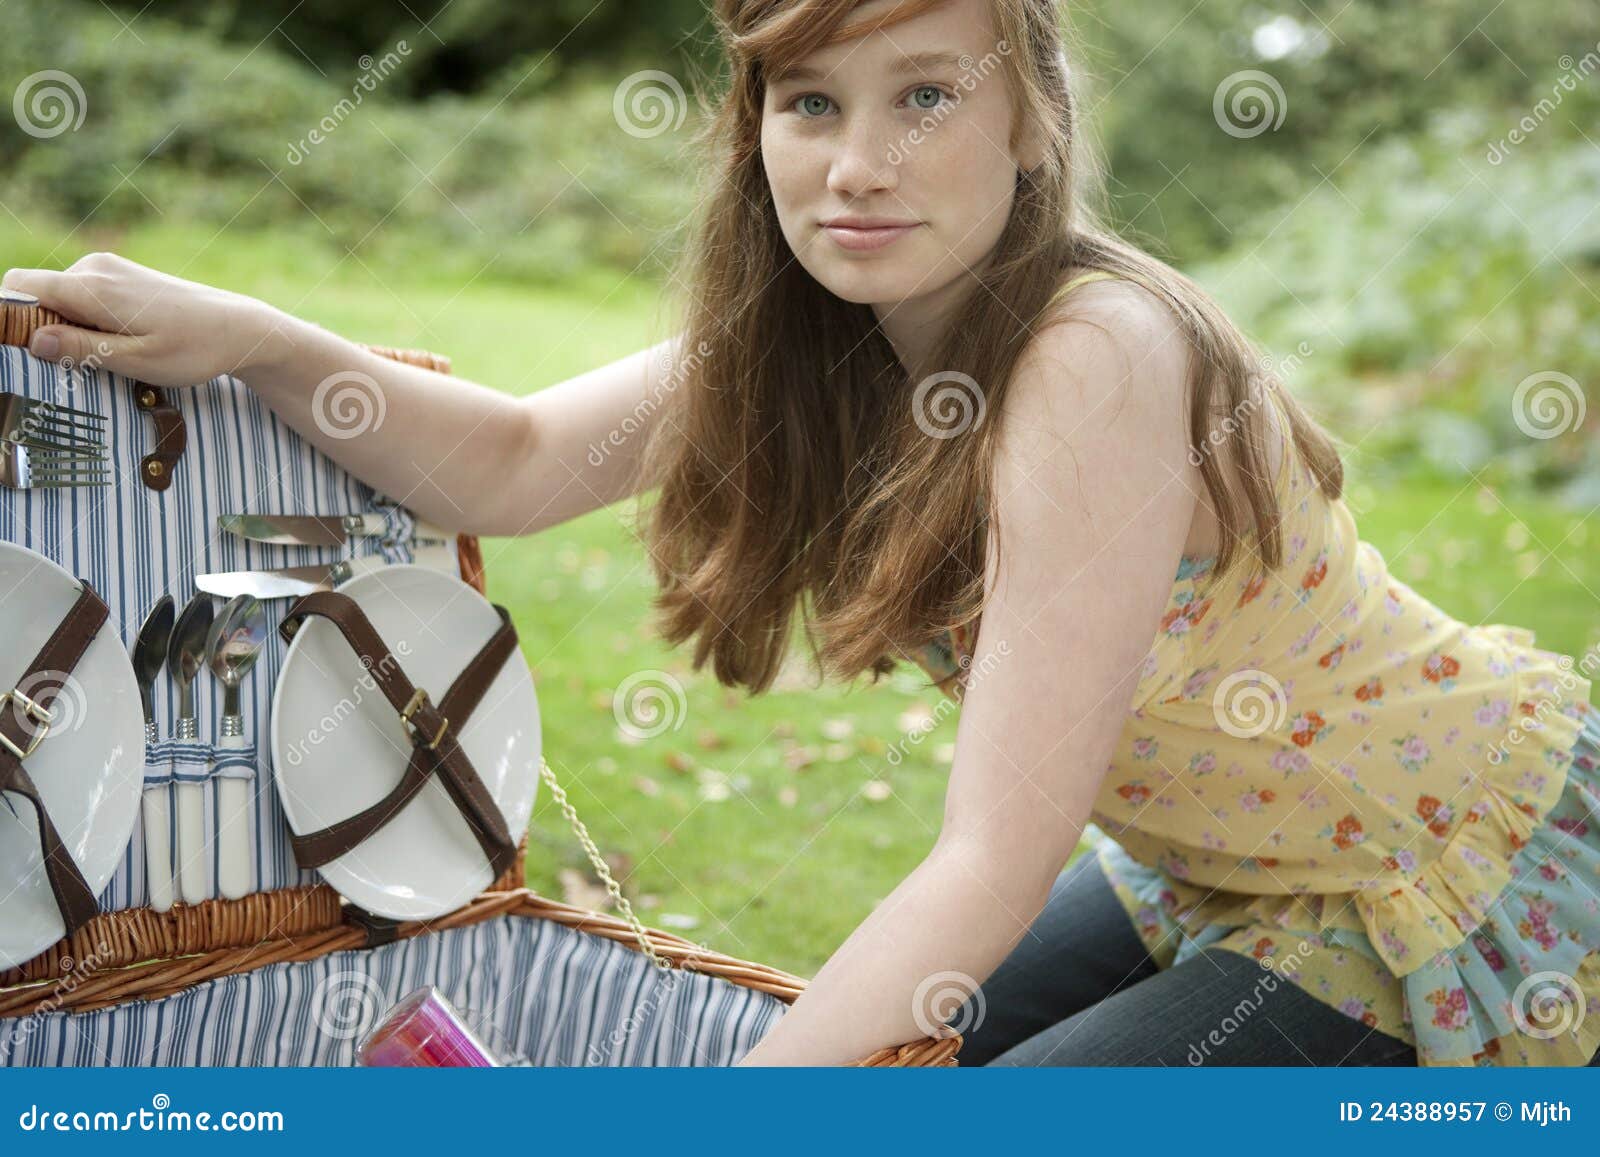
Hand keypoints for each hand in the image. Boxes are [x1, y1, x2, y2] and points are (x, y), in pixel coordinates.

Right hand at [1, 251, 280, 387]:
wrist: (239, 327)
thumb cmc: (194, 348)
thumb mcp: (136, 359)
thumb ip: (81, 349)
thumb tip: (31, 340)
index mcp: (90, 286)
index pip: (17, 288)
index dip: (9, 318)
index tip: (27, 351)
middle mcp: (93, 267)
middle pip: (35, 293)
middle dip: (42, 327)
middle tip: (76, 364)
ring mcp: (108, 268)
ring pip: (59, 295)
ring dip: (68, 325)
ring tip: (108, 354)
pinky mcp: (121, 274)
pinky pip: (82, 293)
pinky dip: (86, 318)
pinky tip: (118, 341)